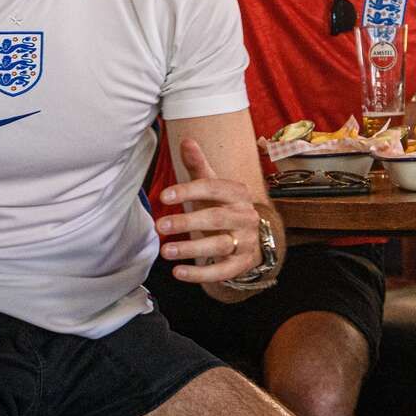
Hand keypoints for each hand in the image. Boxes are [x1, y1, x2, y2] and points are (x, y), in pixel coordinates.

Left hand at [156, 138, 263, 284]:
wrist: (254, 235)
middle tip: (160, 226)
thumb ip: (198, 166)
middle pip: (217, 218)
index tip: (164, 196)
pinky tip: (178, 272)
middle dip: (188, 222)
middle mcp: (245, 216)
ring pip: (220, 245)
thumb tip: (186, 140)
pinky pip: (223, 271)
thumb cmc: (224, 207)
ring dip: (192, 248)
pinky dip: (201, 274)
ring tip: (165, 251)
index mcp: (237, 193)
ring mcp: (246, 241)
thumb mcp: (213, 186)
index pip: (213, 188)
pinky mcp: (243, 264)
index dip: (189, 190)